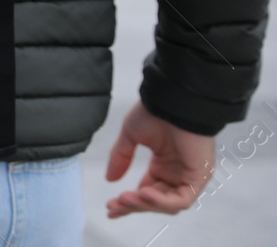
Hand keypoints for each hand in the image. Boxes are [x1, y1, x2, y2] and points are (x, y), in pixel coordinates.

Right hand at [105, 101, 215, 217]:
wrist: (173, 99)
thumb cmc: (155, 112)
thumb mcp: (131, 136)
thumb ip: (121, 157)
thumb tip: (109, 179)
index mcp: (163, 165)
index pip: (146, 191)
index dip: (129, 202)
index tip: (110, 208)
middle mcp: (177, 174)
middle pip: (155, 201)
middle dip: (133, 206)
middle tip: (113, 208)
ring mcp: (189, 177)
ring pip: (168, 204)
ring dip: (145, 204)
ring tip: (125, 199)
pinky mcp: (199, 177)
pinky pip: (181, 199)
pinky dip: (162, 200)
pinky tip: (143, 193)